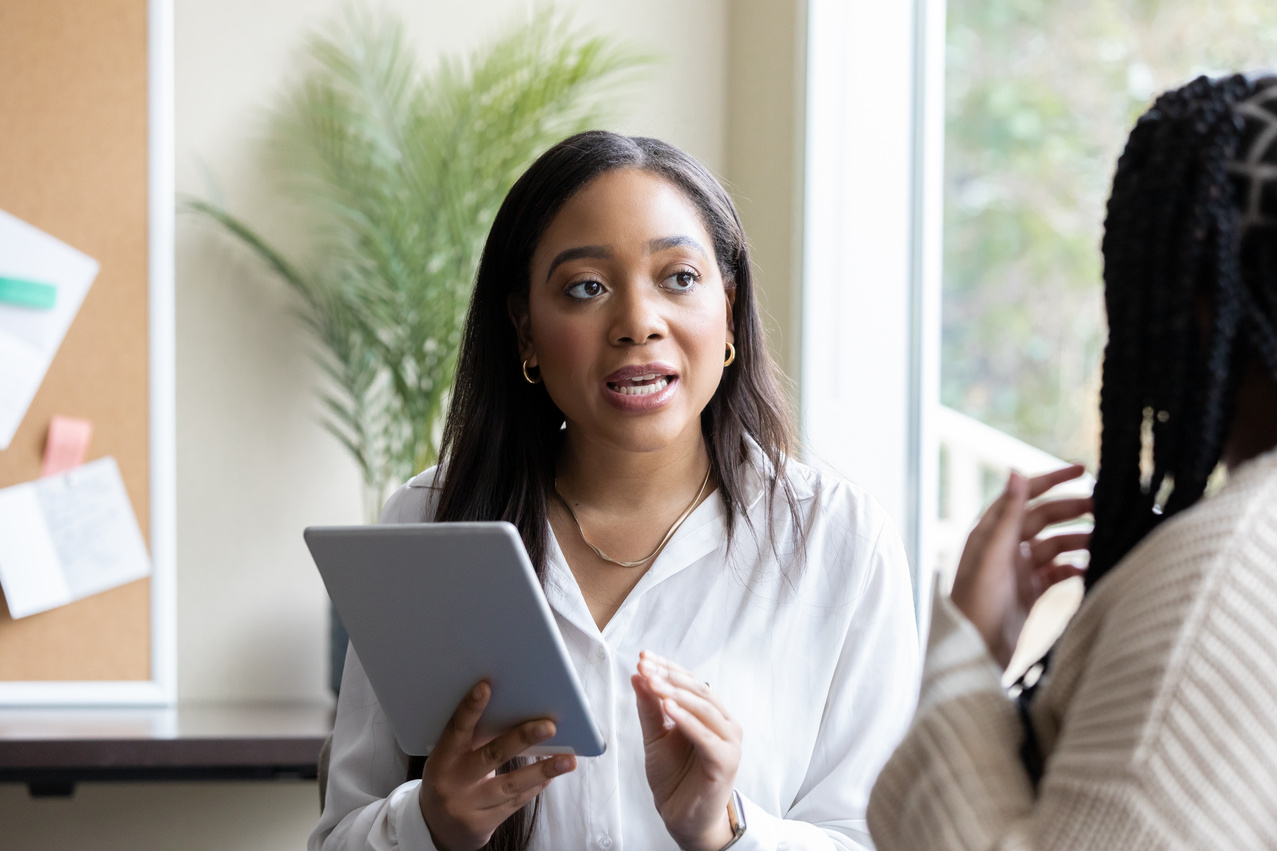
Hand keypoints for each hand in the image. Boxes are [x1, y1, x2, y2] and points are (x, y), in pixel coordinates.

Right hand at [418, 681, 576, 850]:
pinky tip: (552, 775)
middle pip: (491, 756)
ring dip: (543, 770)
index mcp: (441, 759)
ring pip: (511, 784)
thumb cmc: (450, 779)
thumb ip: (471, 739)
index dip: (470, 708)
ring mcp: (468, 806)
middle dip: (522, 738)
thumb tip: (513, 711)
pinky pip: (516, 802)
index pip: (456, 729)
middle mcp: (453, 782)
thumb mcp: (449, 759)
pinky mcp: (484, 824)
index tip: (486, 687)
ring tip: (567, 760)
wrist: (437, 829)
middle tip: (549, 726)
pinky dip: (536, 786)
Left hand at [631, 651, 740, 850]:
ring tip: (653, 681)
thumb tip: (638, 675)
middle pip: (697, 690)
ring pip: (703, 708)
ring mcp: (727, 741)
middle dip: (669, 675)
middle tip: (645, 665)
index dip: (667, 667)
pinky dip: (687, 720)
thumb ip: (649, 708)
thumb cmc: (675, 777)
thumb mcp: (655, 737)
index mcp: (709, 713)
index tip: (643, 656)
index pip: (689, 681)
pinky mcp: (725, 761)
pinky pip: (705, 736)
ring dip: (676, 692)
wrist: (684, 818)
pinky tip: (668, 707)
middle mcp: (723, 723)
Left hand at [949, 465, 1091, 669]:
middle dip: (1075, 511)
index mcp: (991, 531)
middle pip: (1045, 518)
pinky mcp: (1031, 591)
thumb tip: (1015, 470)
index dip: (1053, 479)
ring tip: (1106, 541)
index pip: (1025, 494)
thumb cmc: (976, 602)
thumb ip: (1008, 515)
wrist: (975, 651)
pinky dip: (1076, 568)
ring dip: (1080, 541)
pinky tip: (1092, 569)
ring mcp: (1019, 568)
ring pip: (1056, 545)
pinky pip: (1059, 572)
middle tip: (1107, 509)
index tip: (1085, 470)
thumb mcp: (993, 556)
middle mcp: (1004, 545)